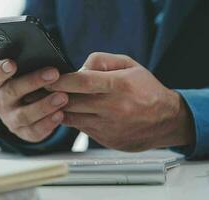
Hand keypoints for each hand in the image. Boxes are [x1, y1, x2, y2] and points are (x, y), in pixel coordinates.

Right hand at [0, 60, 68, 141]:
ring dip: (45, 105)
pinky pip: (35, 131)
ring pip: (25, 114)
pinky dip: (48, 123)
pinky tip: (61, 114)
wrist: (31, 113)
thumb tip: (55, 56)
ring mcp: (10, 119)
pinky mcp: (23, 133)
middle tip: (54, 73)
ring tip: (63, 97)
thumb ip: (34, 66)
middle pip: (13, 91)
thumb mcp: (27, 75)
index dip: (1, 69)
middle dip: (34, 82)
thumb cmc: (32, 87)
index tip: (12, 63)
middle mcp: (1, 101)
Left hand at [48, 52, 194, 150]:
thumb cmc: (147, 90)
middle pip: (73, 102)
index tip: (47, 77)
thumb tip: (78, 68)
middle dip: (54, 95)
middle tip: (42, 89)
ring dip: (61, 109)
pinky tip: (74, 111)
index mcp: (120, 85)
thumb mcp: (130, 65)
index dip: (60, 80)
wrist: (166, 120)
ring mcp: (110, 126)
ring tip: (53, 101)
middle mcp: (114, 107)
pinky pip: (82, 129)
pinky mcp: (107, 140)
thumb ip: (102, 61)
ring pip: (74, 118)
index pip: (83, 82)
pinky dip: (74, 119)